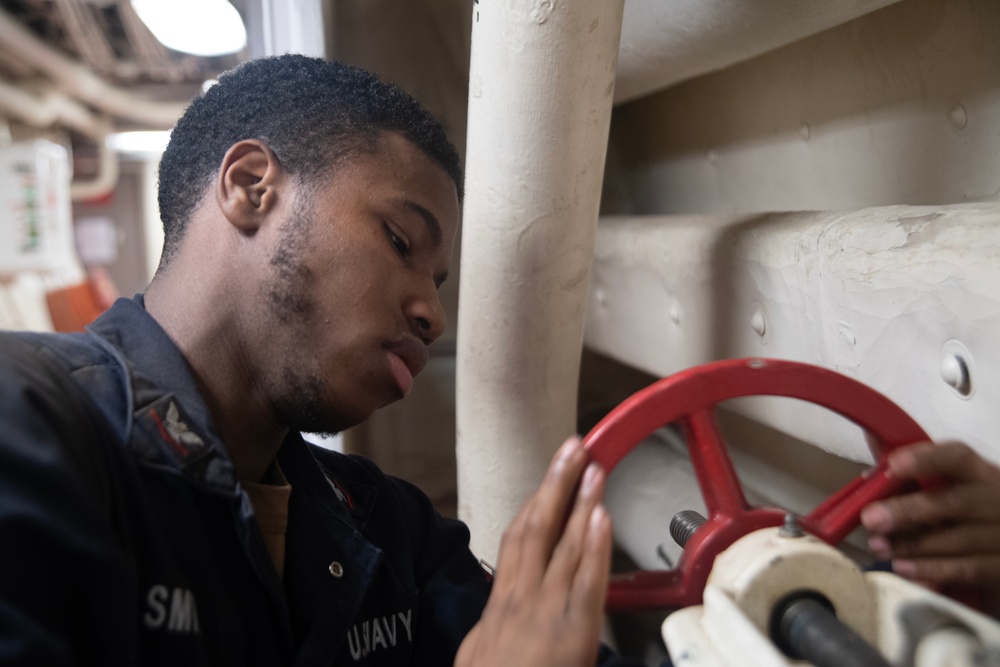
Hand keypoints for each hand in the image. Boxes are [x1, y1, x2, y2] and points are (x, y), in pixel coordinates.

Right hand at [455, 436, 611, 666]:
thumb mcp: (477, 655)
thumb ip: (492, 625)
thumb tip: (498, 604)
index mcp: (501, 603)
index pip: (518, 539)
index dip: (536, 502)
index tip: (550, 476)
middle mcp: (521, 598)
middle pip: (537, 527)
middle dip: (556, 483)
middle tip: (573, 447)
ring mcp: (546, 612)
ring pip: (563, 544)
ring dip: (580, 502)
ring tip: (595, 467)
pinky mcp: (574, 632)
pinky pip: (587, 581)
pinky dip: (594, 545)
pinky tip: (602, 516)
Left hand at [860, 441, 999, 591]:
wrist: (999, 543)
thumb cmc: (960, 508)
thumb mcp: (942, 484)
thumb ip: (910, 465)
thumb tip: (872, 435)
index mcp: (980, 471)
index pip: (958, 457)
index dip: (926, 459)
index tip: (892, 464)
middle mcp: (999, 498)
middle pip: (957, 502)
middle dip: (910, 511)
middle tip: (870, 518)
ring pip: (960, 539)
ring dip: (913, 545)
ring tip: (878, 547)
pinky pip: (969, 570)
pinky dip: (934, 570)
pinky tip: (903, 568)